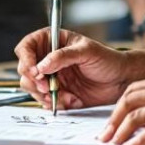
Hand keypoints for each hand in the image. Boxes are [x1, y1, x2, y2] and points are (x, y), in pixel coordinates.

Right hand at [14, 28, 128, 110]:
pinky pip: (45, 100)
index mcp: (53, 41)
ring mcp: (51, 77)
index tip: (34, 71)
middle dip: (33, 80)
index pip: (27, 47)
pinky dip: (55, 103)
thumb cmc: (107, 59)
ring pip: (31, 87)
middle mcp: (48, 59)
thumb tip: (41, 65)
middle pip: (24, 69)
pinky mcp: (57, 93)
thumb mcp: (87, 52)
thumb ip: (63, 56)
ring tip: (63, 95)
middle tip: (47, 87)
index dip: (26, 59)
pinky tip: (71, 100)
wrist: (120, 81)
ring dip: (43, 94)